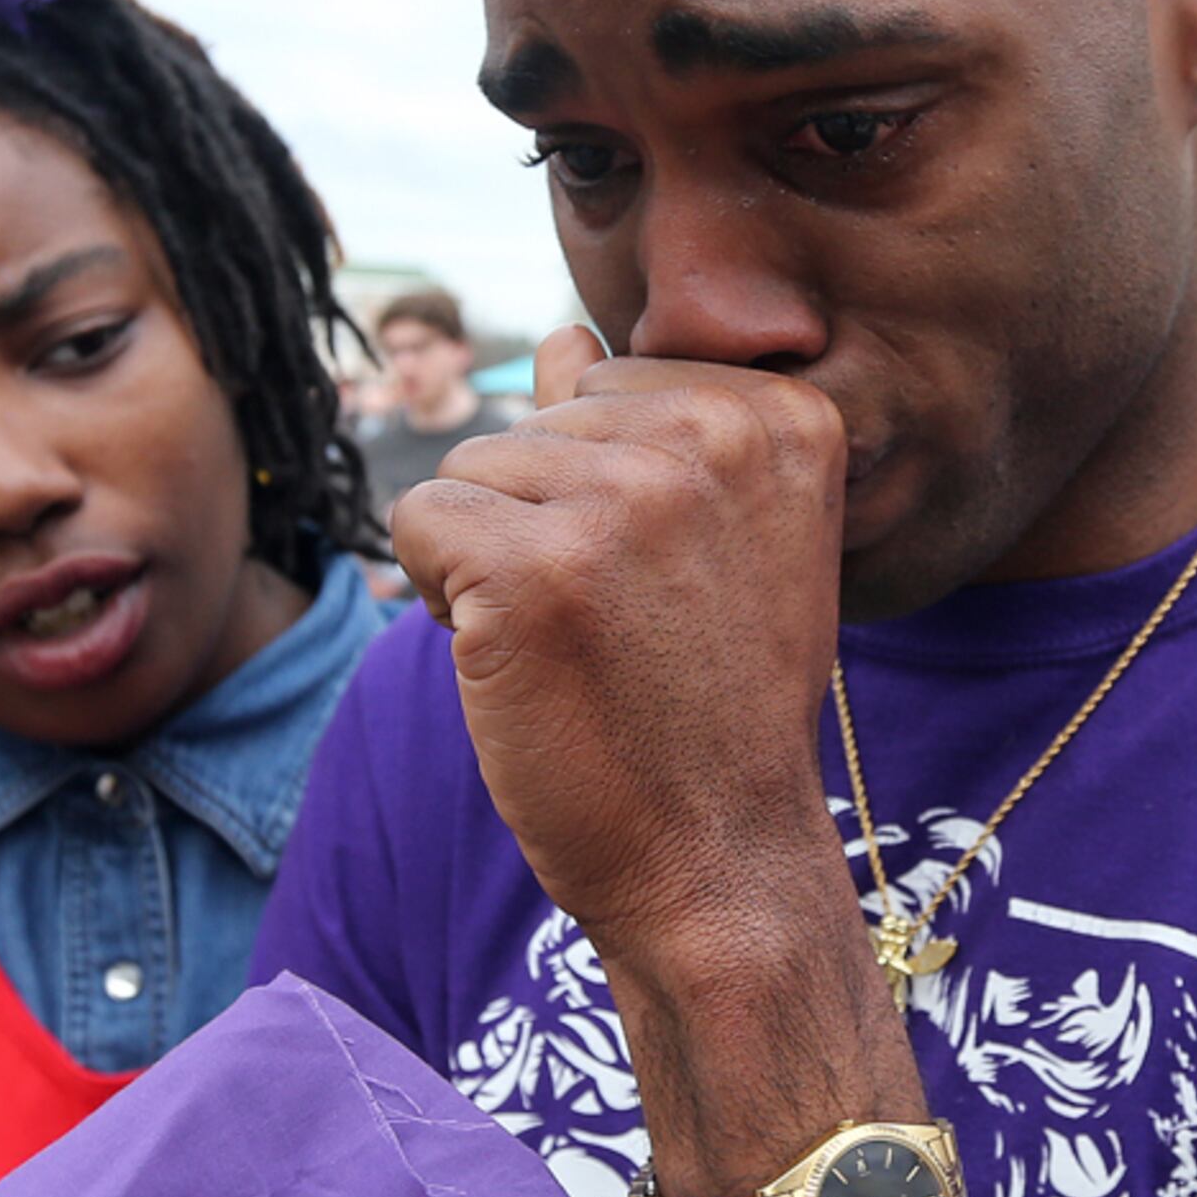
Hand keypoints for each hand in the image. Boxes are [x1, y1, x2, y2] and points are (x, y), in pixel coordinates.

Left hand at [388, 328, 848, 973]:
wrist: (718, 858)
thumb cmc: (710, 707)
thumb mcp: (719, 543)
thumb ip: (644, 431)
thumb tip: (564, 337)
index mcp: (779, 416)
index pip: (605, 385)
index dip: (597, 490)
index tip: (664, 585)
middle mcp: (714, 436)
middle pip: (533, 421)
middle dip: (540, 519)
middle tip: (617, 631)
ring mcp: (623, 497)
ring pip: (470, 467)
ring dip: (486, 560)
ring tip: (572, 648)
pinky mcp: (532, 565)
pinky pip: (417, 517)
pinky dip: (434, 594)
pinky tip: (511, 661)